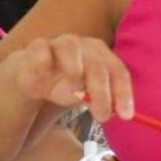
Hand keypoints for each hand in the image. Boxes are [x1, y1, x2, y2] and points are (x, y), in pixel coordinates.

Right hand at [10, 35, 133, 122]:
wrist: (34, 77)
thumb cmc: (64, 85)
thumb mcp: (85, 96)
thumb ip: (101, 102)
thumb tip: (114, 111)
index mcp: (101, 55)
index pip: (117, 71)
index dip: (123, 93)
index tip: (126, 115)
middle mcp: (83, 45)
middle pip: (96, 64)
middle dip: (101, 92)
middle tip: (101, 116)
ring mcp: (59, 43)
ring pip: (70, 47)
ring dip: (74, 70)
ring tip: (72, 93)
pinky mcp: (37, 46)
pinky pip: (42, 49)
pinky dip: (44, 61)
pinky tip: (44, 78)